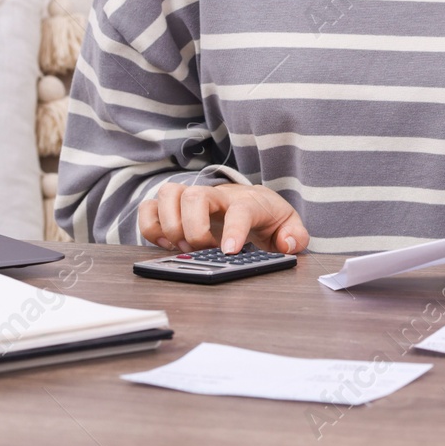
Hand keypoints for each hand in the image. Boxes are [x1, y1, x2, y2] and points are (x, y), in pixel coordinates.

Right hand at [137, 181, 308, 255]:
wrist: (252, 202)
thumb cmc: (266, 215)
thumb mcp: (289, 225)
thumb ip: (295, 236)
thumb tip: (287, 244)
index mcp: (247, 200)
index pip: (240, 209)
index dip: (233, 230)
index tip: (228, 252)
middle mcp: (216, 195)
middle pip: (194, 195)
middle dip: (194, 229)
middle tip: (203, 250)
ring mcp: (191, 198)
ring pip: (167, 194)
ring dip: (170, 225)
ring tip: (184, 248)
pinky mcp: (173, 208)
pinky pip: (149, 208)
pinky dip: (151, 228)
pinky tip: (167, 244)